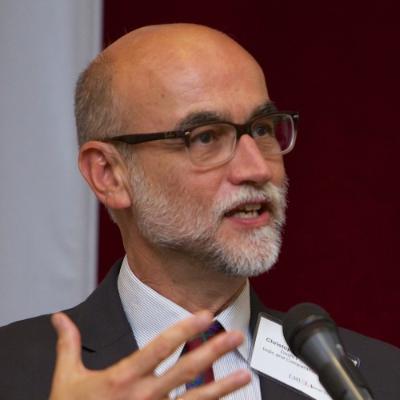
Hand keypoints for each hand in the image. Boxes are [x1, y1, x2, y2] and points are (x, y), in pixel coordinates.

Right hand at [49, 311, 250, 399]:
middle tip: (236, 335)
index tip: (205, 314)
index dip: (183, 329)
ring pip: (195, 398)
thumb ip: (67, 344)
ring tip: (245, 374)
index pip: (159, 347)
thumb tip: (59, 317)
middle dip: (213, 349)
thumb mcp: (65, 379)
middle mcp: (143, 395)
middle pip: (185, 369)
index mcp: (121, 378)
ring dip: (222, 386)